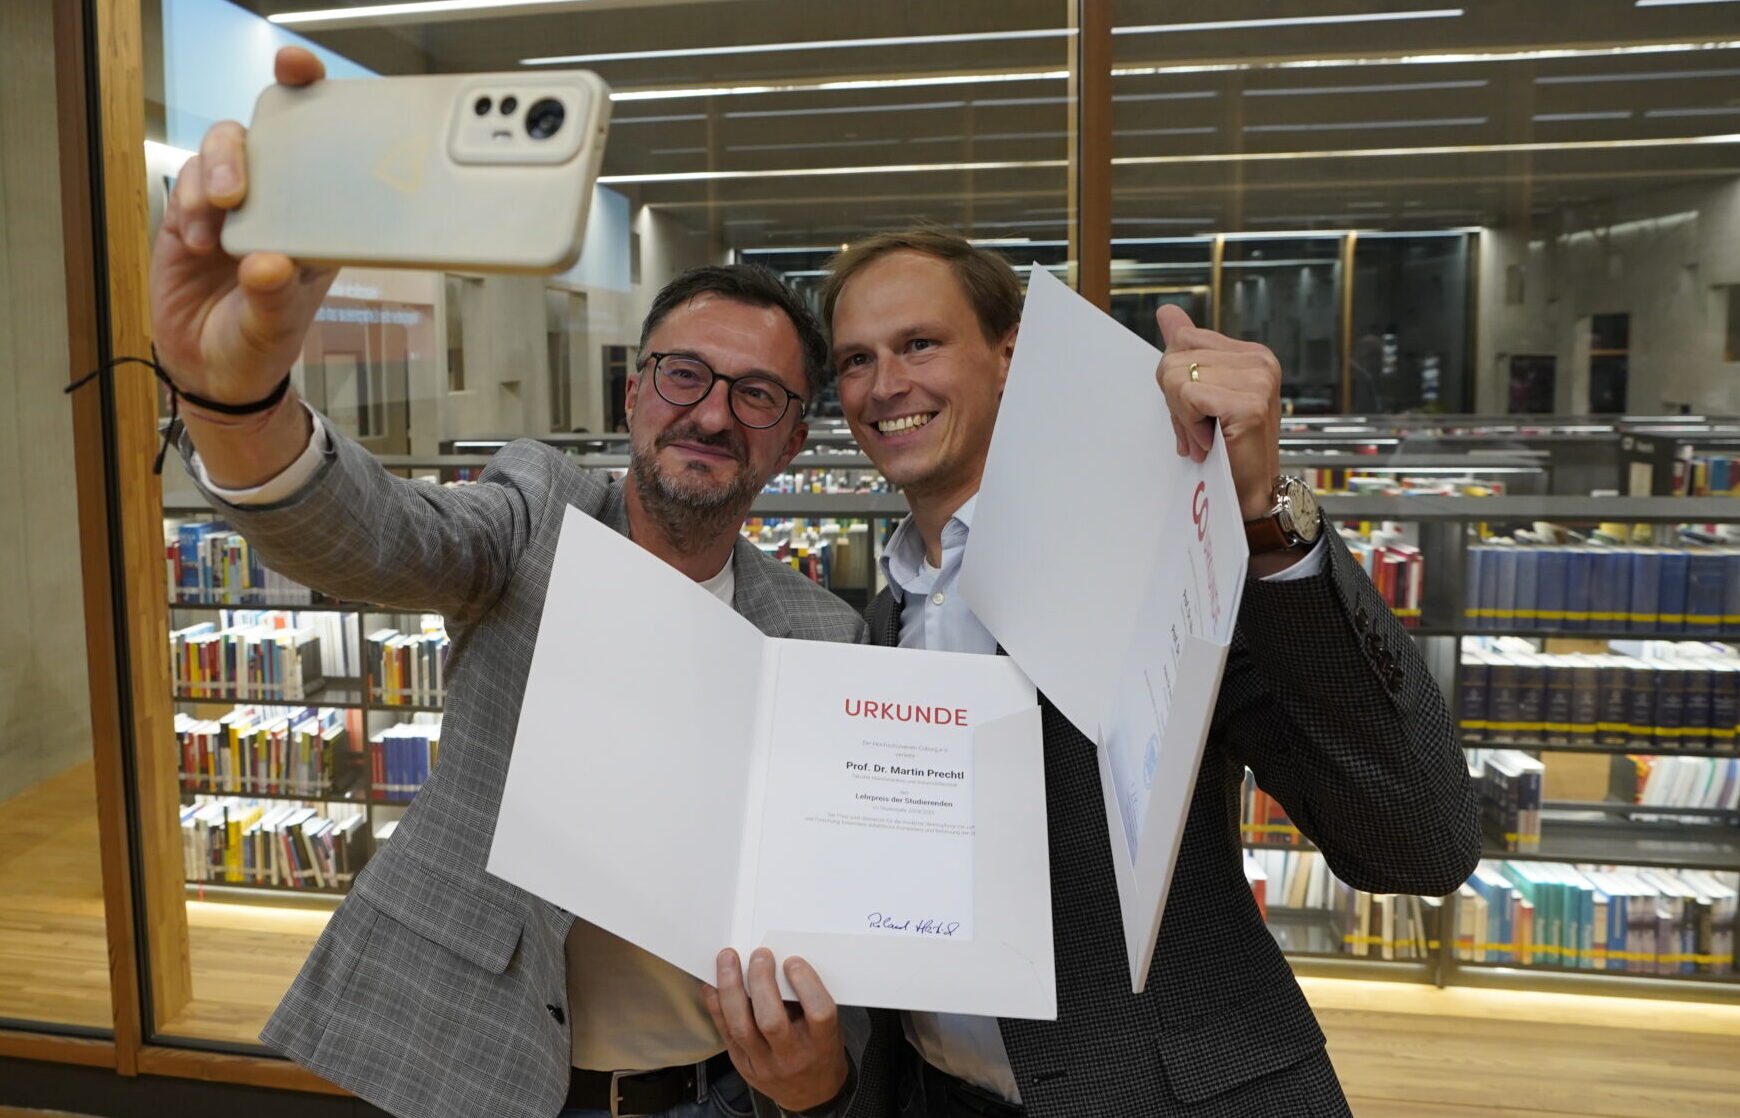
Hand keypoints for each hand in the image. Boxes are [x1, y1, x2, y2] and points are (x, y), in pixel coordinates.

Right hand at [151, 46, 336, 404]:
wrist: (212, 371)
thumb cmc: (261, 346)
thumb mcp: (275, 329)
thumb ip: (274, 298)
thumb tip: (267, 264)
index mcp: (321, 223)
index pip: (329, 154)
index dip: (319, 106)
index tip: (304, 75)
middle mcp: (282, 205)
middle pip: (269, 137)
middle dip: (250, 136)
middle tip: (236, 184)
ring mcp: (236, 206)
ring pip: (224, 154)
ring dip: (216, 177)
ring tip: (214, 222)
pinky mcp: (192, 214)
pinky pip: (189, 184)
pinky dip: (189, 204)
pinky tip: (195, 243)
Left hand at [703, 948, 848, 1113]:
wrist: (812, 1093)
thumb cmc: (820, 1051)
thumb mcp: (829, 1029)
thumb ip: (809, 1002)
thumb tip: (780, 964)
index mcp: (822, 1043)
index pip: (819, 1012)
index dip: (806, 983)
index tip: (793, 962)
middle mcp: (793, 1056)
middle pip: (772, 1020)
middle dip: (761, 982)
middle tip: (759, 956)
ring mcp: (765, 1063)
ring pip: (742, 1026)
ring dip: (731, 989)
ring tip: (728, 960)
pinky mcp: (743, 1065)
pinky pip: (725, 1033)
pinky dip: (716, 1005)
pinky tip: (713, 984)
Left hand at [1154, 304, 1282, 521]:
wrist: (1249, 495)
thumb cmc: (1228, 450)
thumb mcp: (1202, 393)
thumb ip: (1187, 352)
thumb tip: (1167, 312)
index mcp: (1250, 354)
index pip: (1184, 339)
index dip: (1175, 379)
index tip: (1196, 408)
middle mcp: (1259, 361)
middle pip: (1176, 355)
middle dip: (1174, 397)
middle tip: (1199, 427)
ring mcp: (1258, 381)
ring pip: (1178, 376)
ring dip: (1182, 414)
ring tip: (1207, 434)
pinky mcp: (1250, 405)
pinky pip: (1190, 397)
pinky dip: (1189, 423)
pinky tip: (1210, 439)